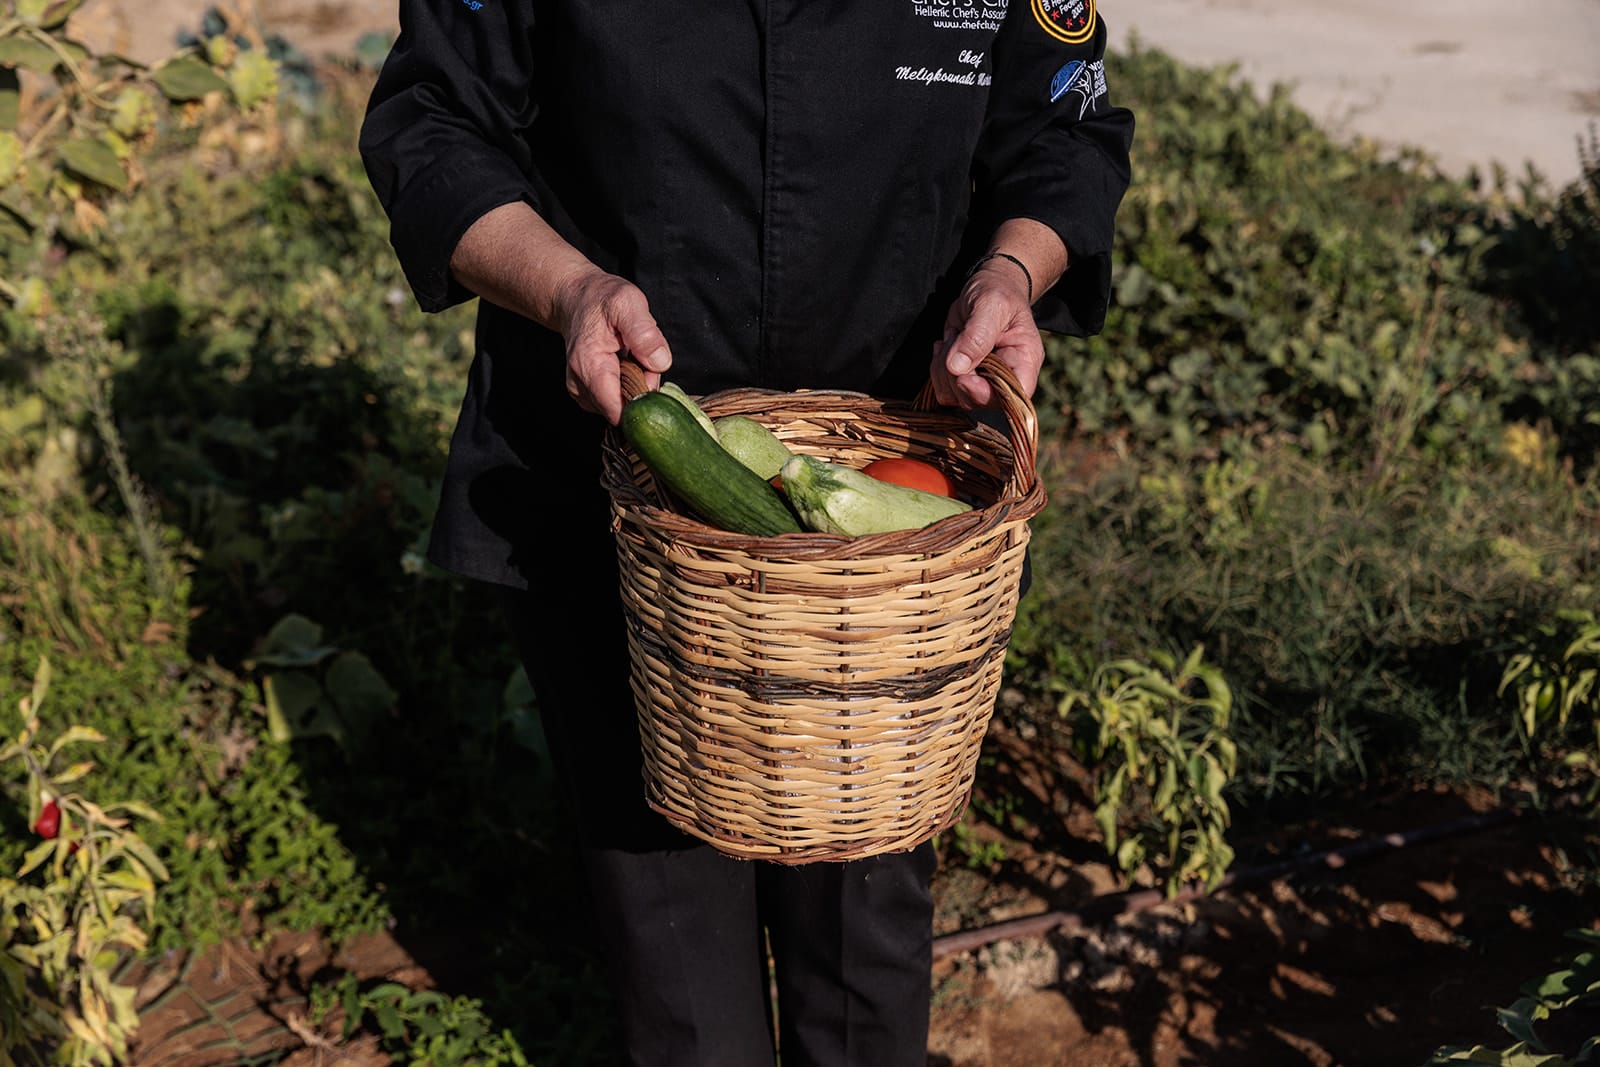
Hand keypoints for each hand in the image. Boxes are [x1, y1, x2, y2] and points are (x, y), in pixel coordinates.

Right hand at [555, 268, 672, 423]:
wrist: (577, 298)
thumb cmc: (601, 299)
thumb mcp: (628, 304)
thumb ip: (644, 333)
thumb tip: (659, 363)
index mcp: (589, 365)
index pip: (617, 410)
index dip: (641, 400)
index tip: (649, 374)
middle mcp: (580, 384)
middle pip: (623, 409)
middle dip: (641, 388)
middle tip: (642, 355)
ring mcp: (581, 392)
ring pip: (621, 406)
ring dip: (635, 386)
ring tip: (632, 355)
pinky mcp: (587, 394)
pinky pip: (615, 401)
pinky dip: (626, 385)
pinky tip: (625, 363)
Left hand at [931, 256, 1042, 409]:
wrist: (987, 287)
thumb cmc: (997, 292)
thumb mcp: (991, 304)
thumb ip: (977, 335)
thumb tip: (956, 367)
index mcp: (1024, 361)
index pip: (1013, 397)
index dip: (986, 394)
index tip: (964, 376)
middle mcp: (1006, 377)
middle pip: (978, 400)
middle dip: (956, 375)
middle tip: (954, 341)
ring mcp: (983, 380)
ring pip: (956, 397)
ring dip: (943, 370)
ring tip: (952, 339)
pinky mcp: (963, 378)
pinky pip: (943, 389)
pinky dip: (936, 369)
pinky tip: (945, 345)